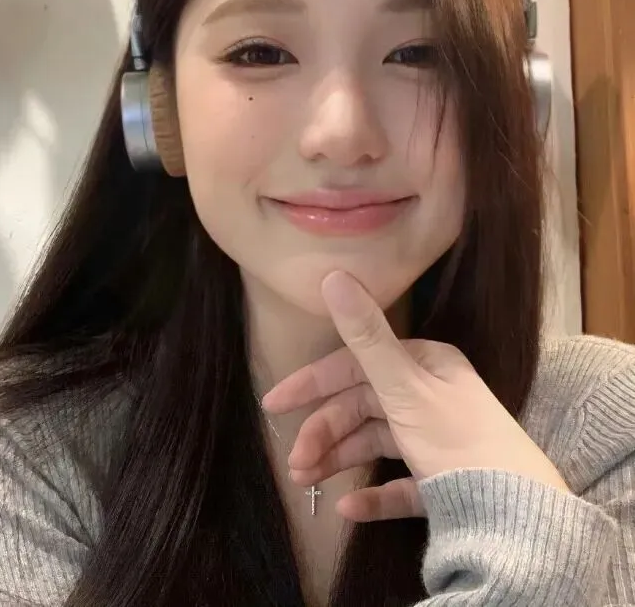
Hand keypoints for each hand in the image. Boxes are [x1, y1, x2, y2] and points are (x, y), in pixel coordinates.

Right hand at [261, 271, 570, 522]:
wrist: (515, 514)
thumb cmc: (455, 438)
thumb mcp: (404, 385)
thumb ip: (365, 334)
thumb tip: (333, 275)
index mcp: (422, 366)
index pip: (353, 367)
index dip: (311, 383)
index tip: (273, 404)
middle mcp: (427, 396)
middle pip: (360, 409)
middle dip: (323, 434)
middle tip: (295, 465)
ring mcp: (434, 439)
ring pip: (373, 444)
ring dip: (338, 461)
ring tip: (308, 485)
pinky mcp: (441, 479)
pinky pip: (398, 483)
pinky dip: (373, 494)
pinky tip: (348, 508)